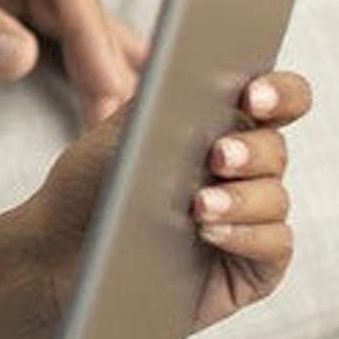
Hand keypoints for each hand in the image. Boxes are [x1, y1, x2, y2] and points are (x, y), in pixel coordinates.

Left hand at [0, 0, 144, 119]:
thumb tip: (25, 56)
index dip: (95, 40)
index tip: (115, 95)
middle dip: (105, 55)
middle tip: (134, 119)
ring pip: (61, 9)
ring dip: (93, 55)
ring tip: (133, 109)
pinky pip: (35, 17)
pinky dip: (63, 52)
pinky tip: (94, 85)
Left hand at [0, 69, 310, 333]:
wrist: (60, 256)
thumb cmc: (87, 192)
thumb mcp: (112, 137)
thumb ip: (155, 101)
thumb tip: (194, 69)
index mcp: (220, 126)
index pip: (274, 99)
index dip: (277, 92)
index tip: (253, 94)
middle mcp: (244, 171)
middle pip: (276, 148)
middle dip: (251, 150)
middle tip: (217, 156)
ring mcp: (252, 220)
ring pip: (275, 197)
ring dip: (241, 198)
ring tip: (198, 205)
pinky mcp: (253, 269)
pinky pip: (274, 245)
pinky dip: (246, 236)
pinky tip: (209, 233)